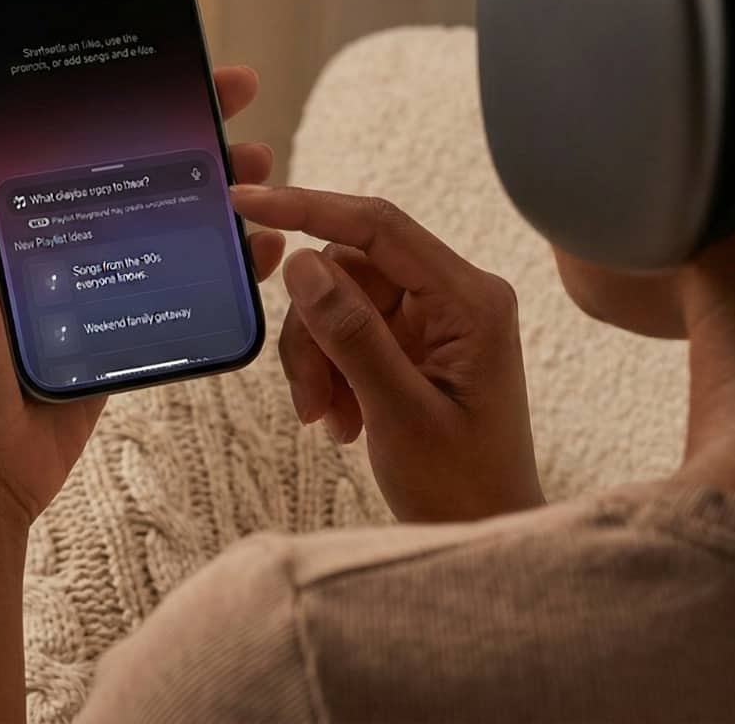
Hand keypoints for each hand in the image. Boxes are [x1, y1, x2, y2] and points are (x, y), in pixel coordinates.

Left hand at [0, 54, 283, 519]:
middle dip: (182, 126)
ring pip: (159, 212)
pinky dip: (219, 257)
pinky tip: (257, 247)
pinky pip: (175, 277)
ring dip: (212, 185)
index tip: (162, 55)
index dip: (111, 86)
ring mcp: (84, 275)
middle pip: (124, 159)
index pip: (61, 124)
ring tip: (258, 168)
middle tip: (235, 98)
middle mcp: (43, 230)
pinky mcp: (116, 321)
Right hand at [229, 186, 543, 523]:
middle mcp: (457, 296)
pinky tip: (342, 421)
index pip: (379, 226)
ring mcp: (436, 319)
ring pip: (339, 301)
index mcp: (471, 300)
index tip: (247, 200)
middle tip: (308, 401)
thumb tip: (302, 262)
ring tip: (327, 421)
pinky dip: (331, 372)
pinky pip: (348, 331)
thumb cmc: (462, 487)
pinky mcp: (416, 343)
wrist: (487, 535)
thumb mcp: (398, 413)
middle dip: (314, 330)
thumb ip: (351, 333)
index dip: (308, 207)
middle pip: (349, 269)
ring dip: (319, 360)